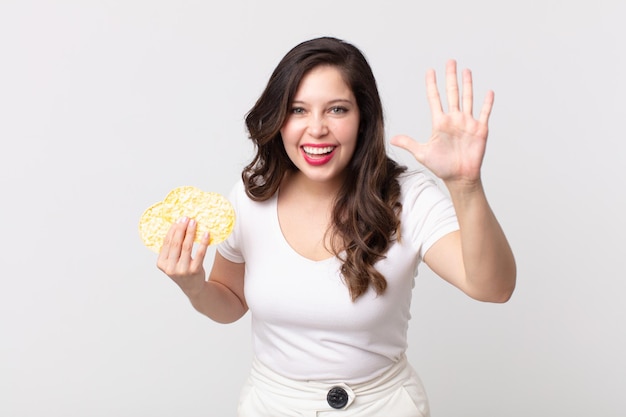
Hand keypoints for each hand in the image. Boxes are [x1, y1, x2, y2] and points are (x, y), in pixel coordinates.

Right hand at [156, 217, 209, 295]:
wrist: (193, 288)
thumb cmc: (182, 270)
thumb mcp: (173, 261)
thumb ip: (172, 248)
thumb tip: (178, 226)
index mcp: (162, 263)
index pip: (166, 243)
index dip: (172, 230)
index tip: (178, 220)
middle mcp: (170, 268)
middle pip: (175, 243)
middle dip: (181, 229)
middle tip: (186, 218)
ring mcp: (182, 270)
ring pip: (186, 247)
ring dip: (190, 232)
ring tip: (194, 222)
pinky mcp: (195, 271)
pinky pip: (200, 253)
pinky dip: (203, 242)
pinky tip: (206, 234)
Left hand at [391, 59, 493, 185]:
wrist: (459, 177)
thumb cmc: (441, 166)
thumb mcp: (422, 153)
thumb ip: (409, 143)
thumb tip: (392, 138)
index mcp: (440, 122)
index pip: (435, 98)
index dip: (432, 84)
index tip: (430, 71)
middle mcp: (454, 119)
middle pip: (452, 93)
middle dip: (450, 77)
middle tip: (450, 61)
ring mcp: (467, 123)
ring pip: (467, 98)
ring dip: (467, 84)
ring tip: (466, 71)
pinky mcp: (480, 129)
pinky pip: (484, 113)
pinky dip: (487, 103)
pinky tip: (488, 92)